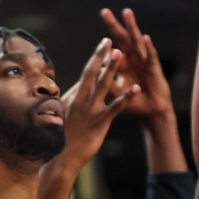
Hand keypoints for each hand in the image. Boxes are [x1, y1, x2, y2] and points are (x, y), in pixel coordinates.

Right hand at [58, 38, 139, 164]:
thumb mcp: (62, 118)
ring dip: (113, 68)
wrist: (60, 159)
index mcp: (72, 98)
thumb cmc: (61, 141)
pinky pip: (115, 107)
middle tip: (109, 40)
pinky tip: (137, 88)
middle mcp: (80, 100)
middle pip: (92, 73)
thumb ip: (69, 103)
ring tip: (121, 53)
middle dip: (101, 55)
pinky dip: (127, 96)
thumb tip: (71, 93)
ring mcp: (90, 110)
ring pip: (103, 84)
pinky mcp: (100, 122)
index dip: (96, 60)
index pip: (86, 75)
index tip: (103, 47)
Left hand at [99, 7, 172, 120]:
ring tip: (126, 13)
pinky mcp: (154, 67)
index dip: (103, 38)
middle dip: (113, 25)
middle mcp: (133, 58)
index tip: (92, 31)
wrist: (152, 110)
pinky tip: (145, 38)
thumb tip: (93, 73)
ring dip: (132, 27)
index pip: (111, 47)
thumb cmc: (134, 99)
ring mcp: (144, 60)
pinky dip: (148, 47)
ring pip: (136, 41)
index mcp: (122, 62)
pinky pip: (151, 56)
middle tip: (104, 12)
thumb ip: (107, 81)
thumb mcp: (117, 90)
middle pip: (122, 38)